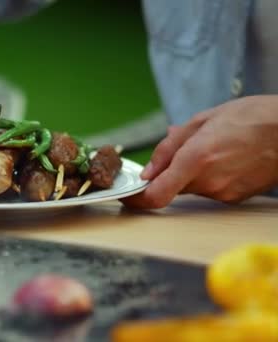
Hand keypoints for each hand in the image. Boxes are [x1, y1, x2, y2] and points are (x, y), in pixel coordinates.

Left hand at [122, 95, 277, 208]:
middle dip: (170, 173)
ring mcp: (223, 193)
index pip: (156, 194)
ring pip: (191, 187)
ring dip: (192, 172)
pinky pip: (210, 190)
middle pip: (172, 186)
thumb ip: (169, 148)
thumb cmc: (251, 118)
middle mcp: (208, 182)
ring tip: (214, 148)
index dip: (136, 200)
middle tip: (184, 150)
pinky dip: (210, 177)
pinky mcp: (235, 198)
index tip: (127, 197)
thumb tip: (148, 173)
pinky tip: (227, 158)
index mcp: (195, 159)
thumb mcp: (202, 120)